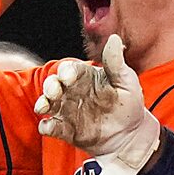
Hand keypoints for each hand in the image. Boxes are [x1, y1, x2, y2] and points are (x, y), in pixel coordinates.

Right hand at [36, 35, 159, 174]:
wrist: (130, 135)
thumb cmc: (128, 104)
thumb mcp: (125, 81)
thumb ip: (116, 62)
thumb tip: (113, 39)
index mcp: (84, 77)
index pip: (69, 69)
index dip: (66, 71)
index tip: (68, 77)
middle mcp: (72, 92)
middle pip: (53, 85)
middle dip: (50, 86)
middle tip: (54, 91)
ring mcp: (67, 111)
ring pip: (47, 103)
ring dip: (43, 103)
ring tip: (43, 107)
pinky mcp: (66, 130)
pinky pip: (51, 126)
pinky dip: (46, 126)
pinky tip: (48, 126)